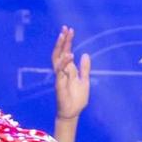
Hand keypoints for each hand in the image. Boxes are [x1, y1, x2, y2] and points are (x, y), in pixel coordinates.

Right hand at [50, 26, 90, 141]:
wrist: (73, 112)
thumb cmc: (77, 98)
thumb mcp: (84, 81)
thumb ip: (84, 68)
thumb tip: (85, 54)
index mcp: (68, 69)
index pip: (66, 51)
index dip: (67, 41)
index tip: (69, 29)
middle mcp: (62, 71)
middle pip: (59, 52)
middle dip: (62, 41)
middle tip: (65, 29)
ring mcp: (60, 77)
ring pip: (57, 60)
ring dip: (60, 48)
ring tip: (65, 38)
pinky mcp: (59, 85)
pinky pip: (60, 72)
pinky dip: (64, 64)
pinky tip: (69, 56)